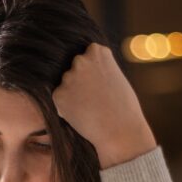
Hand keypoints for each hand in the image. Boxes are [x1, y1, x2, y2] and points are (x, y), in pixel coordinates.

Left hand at [52, 43, 156, 168]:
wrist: (120, 131)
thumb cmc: (123, 107)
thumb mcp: (114, 76)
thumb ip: (97, 69)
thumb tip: (77, 72)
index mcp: (97, 51)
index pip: (88, 56)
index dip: (94, 73)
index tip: (102, 84)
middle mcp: (80, 60)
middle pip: (75, 69)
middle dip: (81, 81)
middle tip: (95, 99)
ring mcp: (68, 77)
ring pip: (67, 85)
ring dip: (74, 95)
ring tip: (92, 108)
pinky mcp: (58, 95)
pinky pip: (60, 100)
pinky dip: (67, 108)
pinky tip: (82, 115)